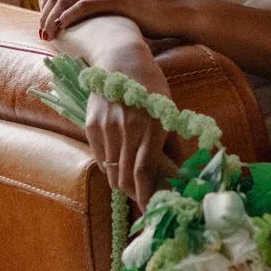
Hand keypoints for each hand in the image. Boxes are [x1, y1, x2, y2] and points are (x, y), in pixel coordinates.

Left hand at [38, 0, 195, 45]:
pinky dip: (68, 18)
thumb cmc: (141, 4)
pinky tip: (62, 30)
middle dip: (45, 11)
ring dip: (53, 18)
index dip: (45, 0)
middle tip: (42, 30)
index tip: (44, 19)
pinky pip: (82, 6)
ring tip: (48, 34)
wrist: (171, 11)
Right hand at [85, 87, 182, 207]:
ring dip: (121, 182)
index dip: (145, 195)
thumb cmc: (151, 87)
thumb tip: (179, 173)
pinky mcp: (92, 125)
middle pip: (126, 176)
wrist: (121, 61)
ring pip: (112, 170)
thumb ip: (171, 144)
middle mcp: (128, 129)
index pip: (144, 172)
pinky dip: (110, 167)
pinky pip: (101, 157)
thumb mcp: (168, 112)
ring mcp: (107, 128)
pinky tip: (118, 164)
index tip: (149, 210)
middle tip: (142, 198)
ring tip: (130, 183)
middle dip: (134, 193)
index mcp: (152, 127)